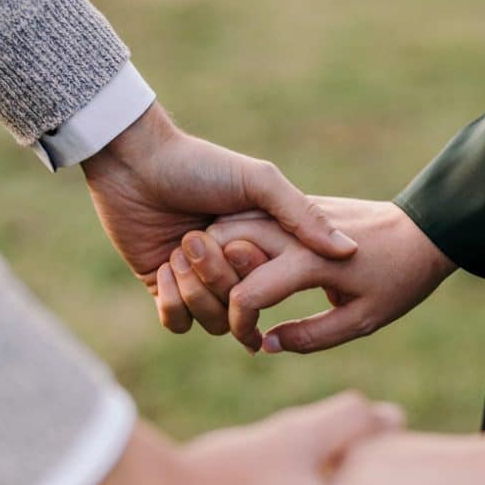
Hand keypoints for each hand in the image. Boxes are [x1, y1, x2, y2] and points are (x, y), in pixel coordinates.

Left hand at [81, 103, 357, 303]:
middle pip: (241, 312)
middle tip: (193, 237)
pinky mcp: (163, 287)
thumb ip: (302, 216)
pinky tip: (163, 267)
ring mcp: (197, 281)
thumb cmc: (200, 166)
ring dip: (193, 291)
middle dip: (217, 281)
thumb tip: (348, 251)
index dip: (259, 282)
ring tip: (175, 251)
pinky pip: (176, 322)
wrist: (136, 163)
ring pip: (209, 321)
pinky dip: (171, 301)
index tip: (240, 251)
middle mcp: (231, 268)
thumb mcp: (260, 183)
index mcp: (257, 247)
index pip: (274, 291)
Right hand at [157, 197, 454, 351]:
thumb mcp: (362, 321)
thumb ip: (312, 337)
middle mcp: (294, 231)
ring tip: (231, 288)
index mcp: (311, 262)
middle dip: (213, 280)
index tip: (252, 341)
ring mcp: (292, 211)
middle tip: (228, 308)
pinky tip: (242, 265)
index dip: (239, 322)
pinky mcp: (296, 204)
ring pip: (229, 224)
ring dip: (217, 254)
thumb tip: (268, 345)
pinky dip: (232, 239)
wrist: (425, 229)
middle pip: (223, 245)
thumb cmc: (399, 280)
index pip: (248, 293)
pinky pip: (249, 215)